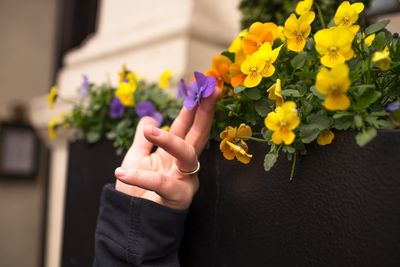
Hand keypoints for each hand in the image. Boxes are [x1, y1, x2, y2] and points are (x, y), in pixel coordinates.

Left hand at [114, 91, 217, 209]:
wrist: (131, 224)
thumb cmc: (135, 194)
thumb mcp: (135, 160)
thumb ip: (143, 141)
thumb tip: (148, 119)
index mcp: (174, 154)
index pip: (185, 126)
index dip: (192, 107)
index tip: (201, 86)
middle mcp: (183, 164)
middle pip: (198, 134)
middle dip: (204, 112)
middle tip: (209, 91)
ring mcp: (184, 180)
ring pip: (186, 154)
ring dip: (170, 140)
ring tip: (150, 133)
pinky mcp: (177, 198)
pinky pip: (161, 184)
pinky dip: (140, 177)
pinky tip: (121, 172)